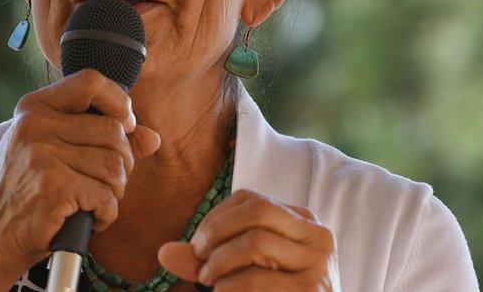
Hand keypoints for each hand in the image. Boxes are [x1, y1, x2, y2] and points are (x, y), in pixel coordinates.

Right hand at [0, 69, 161, 289]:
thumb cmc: (27, 191)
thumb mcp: (55, 152)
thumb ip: (103, 139)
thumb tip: (152, 137)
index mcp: (34, 108)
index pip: (90, 81)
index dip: (119, 102)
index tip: (125, 126)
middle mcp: (34, 126)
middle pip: (114, 131)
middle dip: (123, 162)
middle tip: (106, 182)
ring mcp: (42, 156)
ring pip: (115, 166)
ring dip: (115, 192)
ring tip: (95, 202)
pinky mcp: (53, 188)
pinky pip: (106, 197)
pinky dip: (106, 214)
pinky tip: (89, 219)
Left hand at [158, 189, 340, 290]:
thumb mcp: (243, 270)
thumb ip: (208, 258)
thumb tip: (162, 253)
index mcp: (304, 222)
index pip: (252, 198)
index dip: (216, 217)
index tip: (198, 243)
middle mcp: (318, 237)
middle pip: (257, 211)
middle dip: (216, 231)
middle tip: (200, 259)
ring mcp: (319, 266)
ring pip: (256, 242)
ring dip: (219, 261)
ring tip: (210, 281)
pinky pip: (257, 280)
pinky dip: (229, 287)